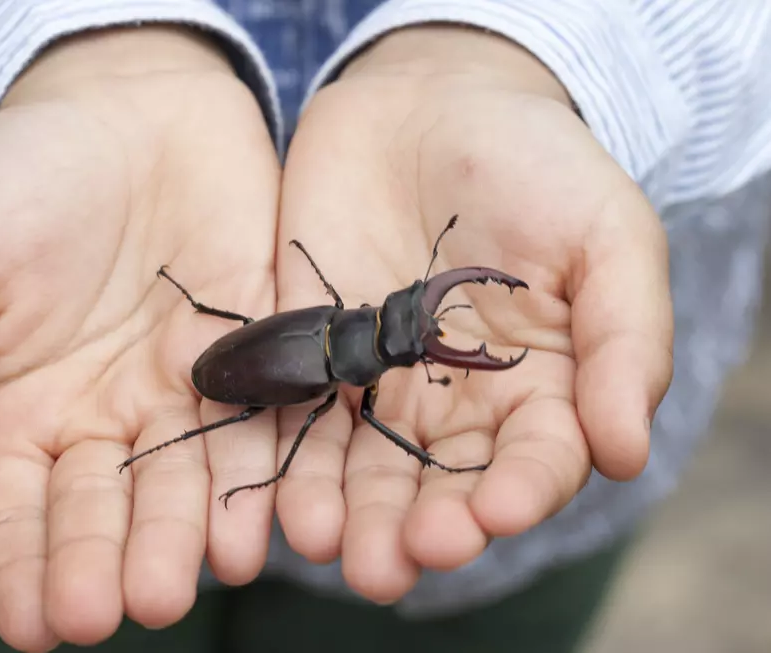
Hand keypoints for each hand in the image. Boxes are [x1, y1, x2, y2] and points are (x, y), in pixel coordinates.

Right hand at [0, 27, 280, 650]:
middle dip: (112, 562)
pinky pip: (262, 421)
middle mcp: (107, 419)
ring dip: (187, 536)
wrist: (127, 107)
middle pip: (109, 509)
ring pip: (188, 481)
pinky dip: (259, 471)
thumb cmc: (22, 180)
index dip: (23, 567)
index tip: (34, 626)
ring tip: (187, 583)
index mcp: (24, 411)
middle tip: (122, 609)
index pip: (20, 509)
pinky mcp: (257, 354)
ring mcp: (185, 392)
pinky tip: (257, 519)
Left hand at [272, 26, 672, 601]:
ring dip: (345, 514)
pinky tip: (276, 494)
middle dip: (417, 527)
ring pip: (362, 471)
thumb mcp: (606, 235)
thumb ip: (624, 340)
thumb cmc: (536, 164)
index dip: (518, 493)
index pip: (534, 463)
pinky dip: (287, 458)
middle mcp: (457, 406)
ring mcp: (378, 385)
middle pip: (438, 488)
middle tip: (397, 558)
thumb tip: (627, 453)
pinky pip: (298, 417)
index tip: (495, 510)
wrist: (432, 102)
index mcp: (539, 390)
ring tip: (324, 541)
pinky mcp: (314, 356)